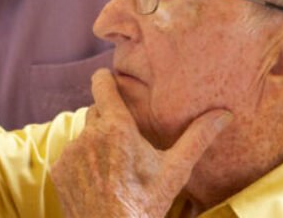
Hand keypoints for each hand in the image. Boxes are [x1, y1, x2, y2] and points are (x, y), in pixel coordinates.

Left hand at [49, 69, 231, 217]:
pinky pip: (70, 156)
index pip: (102, 85)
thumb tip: (224, 114)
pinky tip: (98, 179)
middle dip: (108, 119)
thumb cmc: (147, 203)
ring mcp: (70, 153)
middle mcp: (89, 134)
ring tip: (115, 165)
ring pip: (84, 135)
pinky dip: (82, 162)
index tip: (109, 78)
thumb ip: (197, 137)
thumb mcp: (175, 170)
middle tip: (126, 139)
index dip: (105, 79)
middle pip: (96, 111)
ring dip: (95, 142)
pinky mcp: (58, 170)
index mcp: (116, 128)